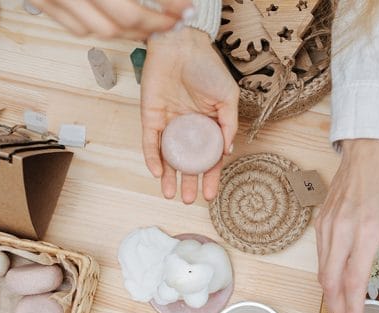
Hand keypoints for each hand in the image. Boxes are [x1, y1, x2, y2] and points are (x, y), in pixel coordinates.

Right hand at [26, 0, 189, 39]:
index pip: (130, 3)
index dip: (165, 7)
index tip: (185, 7)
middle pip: (119, 21)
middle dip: (153, 24)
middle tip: (177, 18)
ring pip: (98, 30)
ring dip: (129, 31)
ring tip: (153, 23)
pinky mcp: (39, 0)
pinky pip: (76, 27)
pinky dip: (101, 28)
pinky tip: (119, 21)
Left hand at [142, 28, 238, 202]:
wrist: (181, 46)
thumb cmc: (207, 67)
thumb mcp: (227, 97)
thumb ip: (228, 125)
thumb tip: (227, 152)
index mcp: (208, 124)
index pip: (209, 157)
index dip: (210, 176)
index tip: (210, 195)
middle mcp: (187, 127)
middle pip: (187, 161)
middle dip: (188, 182)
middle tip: (188, 200)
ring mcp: (168, 124)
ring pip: (167, 157)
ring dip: (168, 177)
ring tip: (170, 195)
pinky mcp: (150, 118)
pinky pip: (150, 143)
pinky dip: (152, 158)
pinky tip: (157, 172)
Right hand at [316, 139, 378, 312]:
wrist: (367, 155)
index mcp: (365, 231)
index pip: (354, 279)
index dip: (353, 307)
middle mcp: (341, 230)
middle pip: (331, 281)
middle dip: (336, 309)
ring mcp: (327, 226)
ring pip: (322, 271)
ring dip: (330, 295)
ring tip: (340, 312)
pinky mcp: (319, 223)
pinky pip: (320, 257)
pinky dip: (326, 275)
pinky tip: (335, 285)